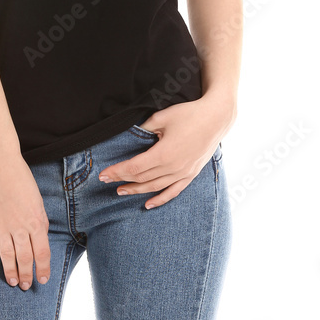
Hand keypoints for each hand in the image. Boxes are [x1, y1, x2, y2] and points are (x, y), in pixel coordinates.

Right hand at [0, 152, 50, 288]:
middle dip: (26, 274)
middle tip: (25, 286)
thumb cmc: (20, 175)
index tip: (42, 279)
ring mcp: (1, 225)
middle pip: (24, 258)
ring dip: (10, 271)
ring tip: (12, 282)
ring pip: (7, 255)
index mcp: (36, 220)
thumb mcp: (37, 198)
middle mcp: (19, 226)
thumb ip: (38, 219)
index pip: (42, 252)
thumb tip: (40, 235)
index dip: (43, 268)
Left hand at [98, 93, 235, 208]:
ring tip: (121, 191)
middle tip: (106, 181)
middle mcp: (173, 168)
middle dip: (122, 179)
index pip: (134, 168)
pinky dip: (160, 199)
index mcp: (163, 154)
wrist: (216, 118)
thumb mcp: (162, 117)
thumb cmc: (189, 114)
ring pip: (155, 187)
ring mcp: (183, 173)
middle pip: (142, 178)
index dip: (117, 172)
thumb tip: (132, 135)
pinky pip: (173, 191)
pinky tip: (149, 204)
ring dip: (136, 190)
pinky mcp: (191, 174)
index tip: (103, 174)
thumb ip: (145, 128)